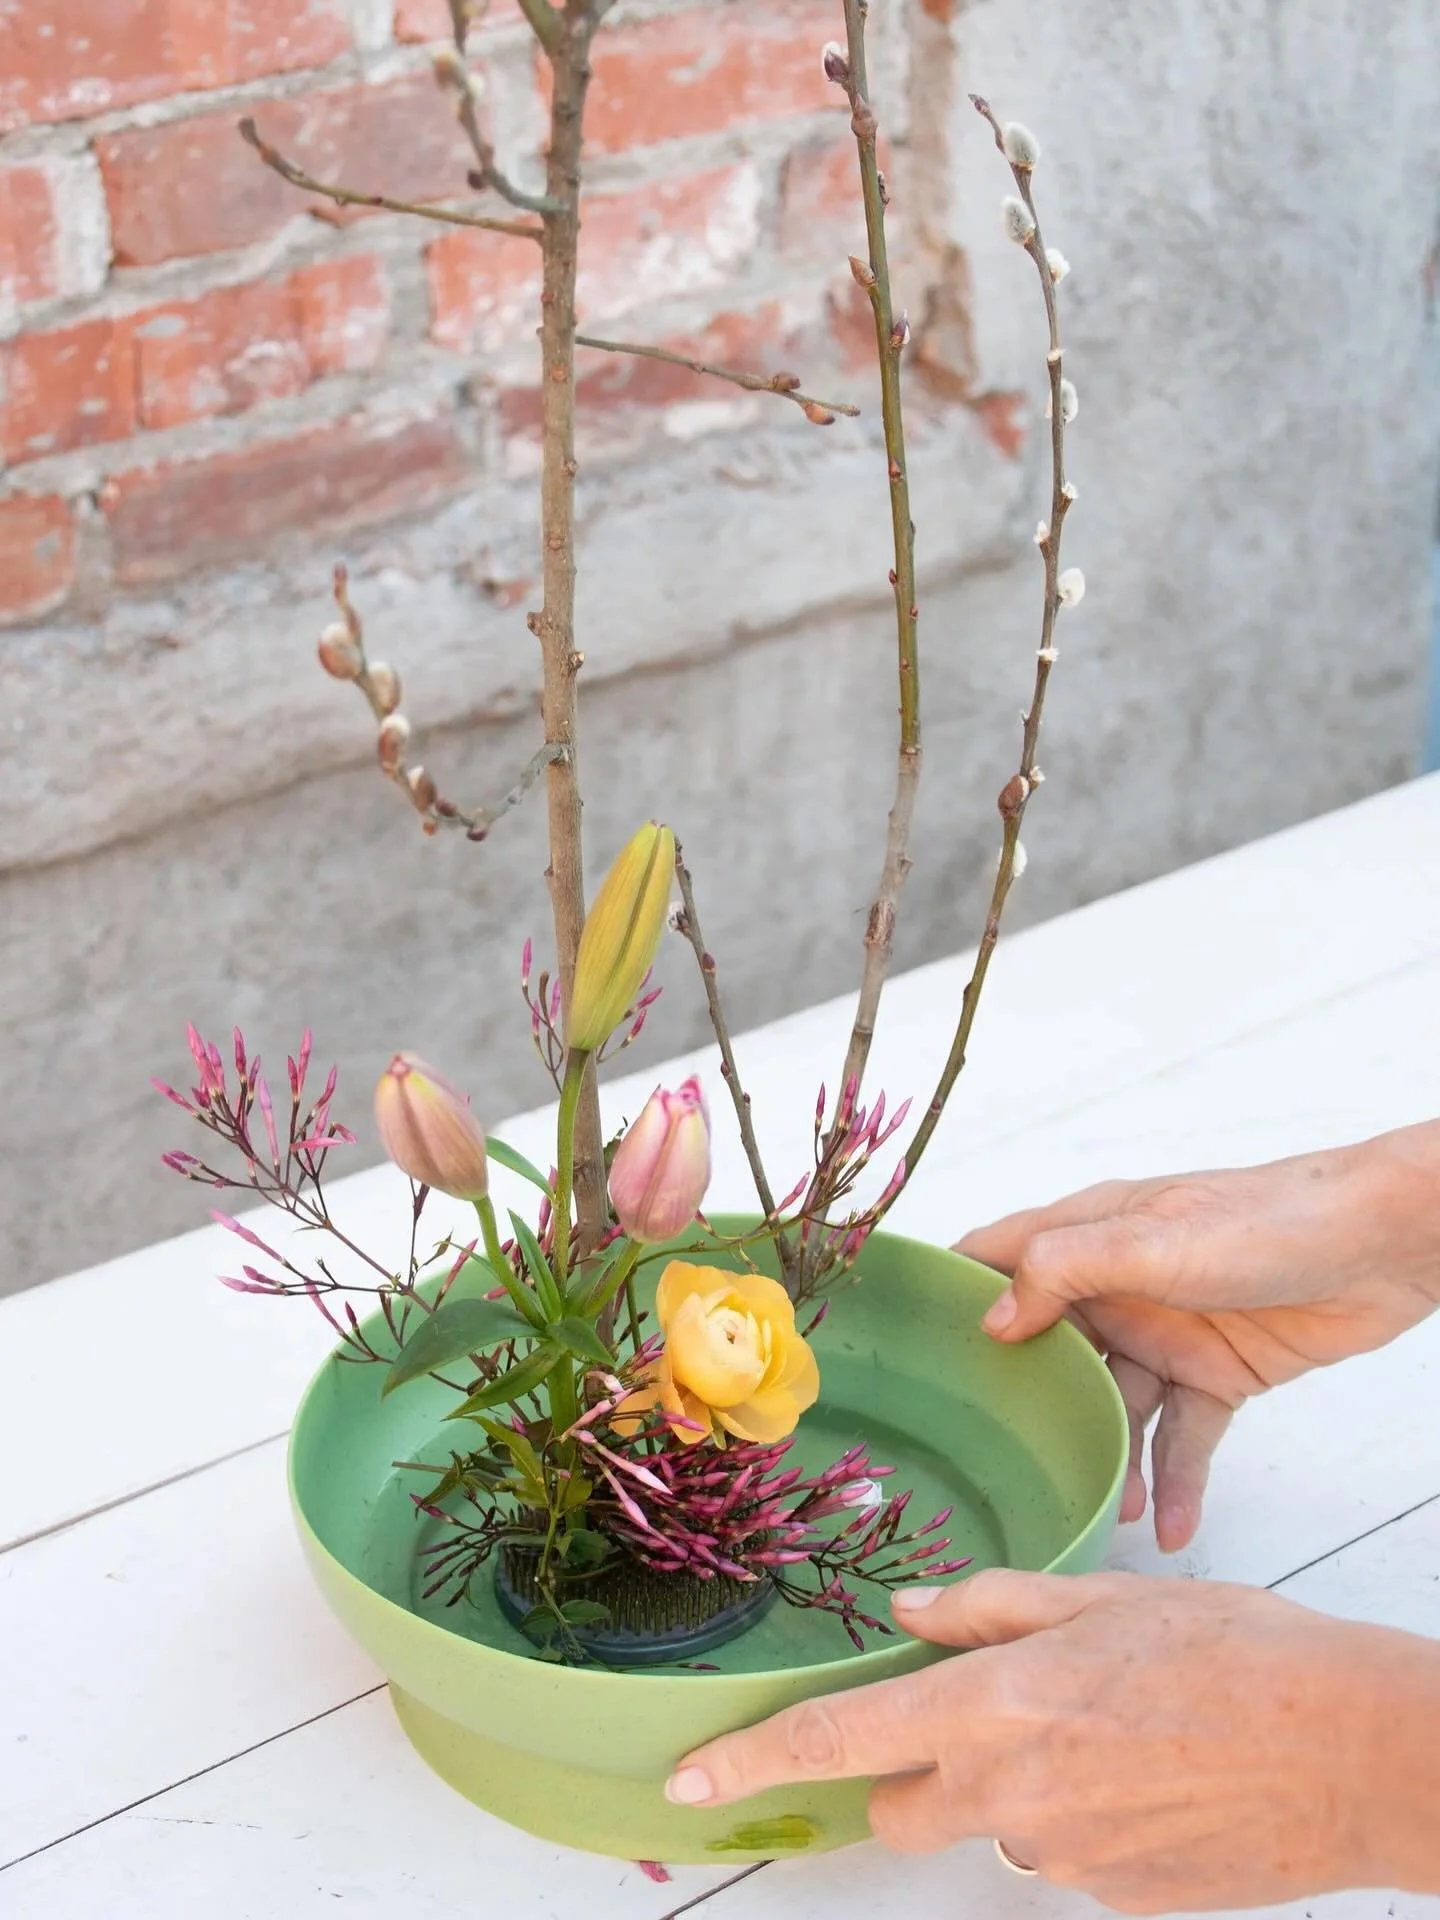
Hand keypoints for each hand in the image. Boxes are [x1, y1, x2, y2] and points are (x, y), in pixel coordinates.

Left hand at [667, 1570, 1439, 1913]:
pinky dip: (1084, 1820)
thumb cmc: (1235, 1653)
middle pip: (903, 1804)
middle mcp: (1009, 1793)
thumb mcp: (1104, 1596)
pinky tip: (1151, 1777)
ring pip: (995, 1826)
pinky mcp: (1113, 1902)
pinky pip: (1064, 1857)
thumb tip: (911, 1612)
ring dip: (1019, 1786)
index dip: (749, 1762)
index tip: (686, 1781)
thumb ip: (990, 1607)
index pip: (837, 1741)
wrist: (1352, 1750)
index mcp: (994, 1705)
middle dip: (918, 1769)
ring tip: (1115, 1733)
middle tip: (1000, 1713)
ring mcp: (1062, 1860)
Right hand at [956, 1120, 1439, 1547]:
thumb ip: (1065, 1271)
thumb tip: (994, 1321)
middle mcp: (1118, 1284)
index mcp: (1090, 1233)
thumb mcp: (1152, 1240)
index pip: (998, 1256)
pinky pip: (1182, 1438)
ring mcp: (1166, 1331)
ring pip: (1114, 1407)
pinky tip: (1165, 1528)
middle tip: (984, 1459)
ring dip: (1103, 1458)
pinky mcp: (1218, 1373)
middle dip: (1021, 1404)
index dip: (950, 1292)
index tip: (900, 1342)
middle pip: (1048, 1348)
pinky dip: (1172, 1482)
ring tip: (1097, 1510)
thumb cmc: (1269, 1218)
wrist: (1383, 1244)